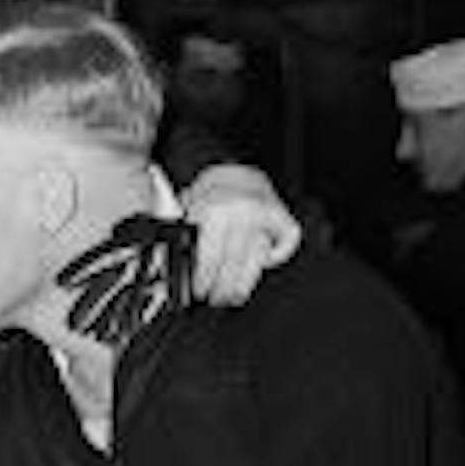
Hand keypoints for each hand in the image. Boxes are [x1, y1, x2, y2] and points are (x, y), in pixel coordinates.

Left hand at [180, 163, 302, 307]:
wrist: (235, 166)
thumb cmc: (210, 192)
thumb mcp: (187, 209)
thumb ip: (182, 235)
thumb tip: (176, 271)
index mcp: (213, 210)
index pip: (210, 258)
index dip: (204, 282)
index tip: (199, 293)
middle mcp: (241, 211)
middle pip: (233, 264)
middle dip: (222, 290)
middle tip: (215, 299)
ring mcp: (264, 214)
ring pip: (257, 260)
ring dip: (243, 285)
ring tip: (233, 296)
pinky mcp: (283, 214)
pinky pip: (288, 241)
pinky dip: (278, 255)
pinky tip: (263, 264)